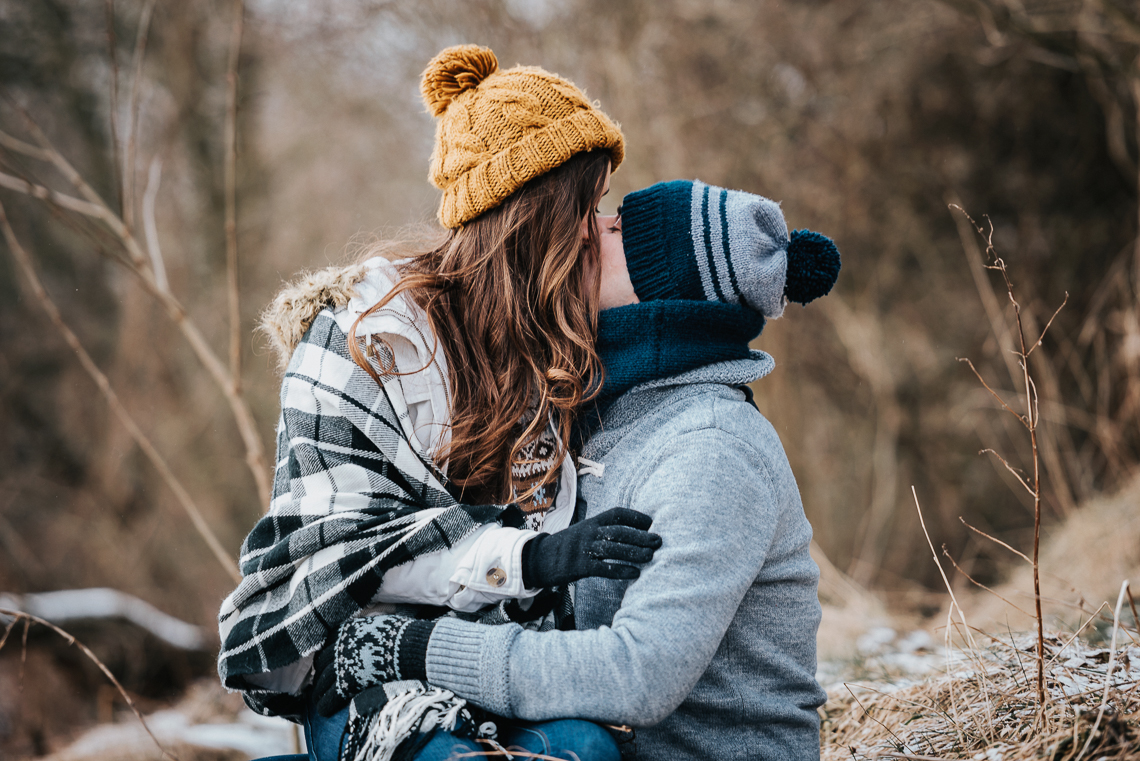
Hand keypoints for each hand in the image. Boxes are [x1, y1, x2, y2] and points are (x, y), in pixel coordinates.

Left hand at [311, 614, 434, 716]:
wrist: (409, 648)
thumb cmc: (400, 636)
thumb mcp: (378, 624)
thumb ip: (364, 630)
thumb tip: (367, 632)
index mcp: (346, 630)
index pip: (327, 645)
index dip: (326, 657)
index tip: (327, 665)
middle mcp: (339, 646)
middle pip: (322, 664)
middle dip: (321, 675)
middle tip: (321, 685)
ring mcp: (341, 665)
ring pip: (322, 682)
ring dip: (320, 692)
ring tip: (319, 700)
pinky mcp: (346, 683)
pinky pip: (329, 698)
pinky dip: (324, 705)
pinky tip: (324, 711)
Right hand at [521, 507, 661, 588]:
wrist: (541, 559)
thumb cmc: (569, 545)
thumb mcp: (585, 531)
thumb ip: (605, 530)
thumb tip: (633, 532)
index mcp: (592, 521)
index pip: (617, 514)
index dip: (636, 517)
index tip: (651, 522)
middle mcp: (589, 532)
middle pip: (619, 531)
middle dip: (641, 536)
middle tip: (659, 541)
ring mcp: (584, 549)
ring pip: (613, 549)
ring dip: (634, 552)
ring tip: (651, 556)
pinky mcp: (580, 567)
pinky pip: (604, 568)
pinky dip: (621, 570)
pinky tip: (635, 573)